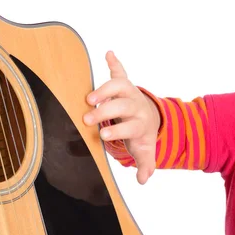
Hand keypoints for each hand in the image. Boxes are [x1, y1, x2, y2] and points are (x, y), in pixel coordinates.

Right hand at [83, 50, 160, 183]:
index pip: (129, 127)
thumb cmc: (139, 134)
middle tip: (88, 118)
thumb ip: (145, 163)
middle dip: (106, 112)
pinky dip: (115, 62)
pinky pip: (119, 71)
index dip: (117, 130)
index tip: (102, 134)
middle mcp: (135, 106)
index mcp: (139, 124)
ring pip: (119, 86)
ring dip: (105, 89)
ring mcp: (129, 93)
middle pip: (122, 106)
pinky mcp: (123, 83)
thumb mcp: (143, 149)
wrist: (147, 116)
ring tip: (88, 97)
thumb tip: (144, 180)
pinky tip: (109, 54)